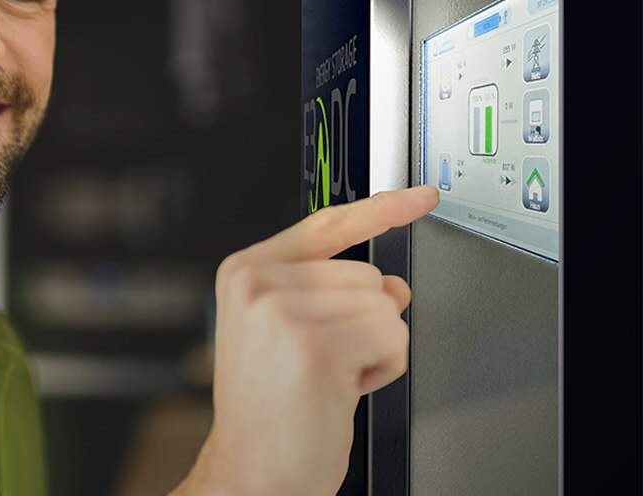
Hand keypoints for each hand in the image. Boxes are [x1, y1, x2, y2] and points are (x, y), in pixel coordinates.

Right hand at [175, 185, 438, 495]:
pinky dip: (381, 371)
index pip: (327, 224)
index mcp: (245, 273)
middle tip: (320, 364)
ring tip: (327, 379)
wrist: (250, 471)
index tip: (420, 197)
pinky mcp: (316, 345)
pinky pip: (391, 339)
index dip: (381, 209)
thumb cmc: (269, 412)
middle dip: (363, 324)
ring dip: (373, 350)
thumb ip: (330, 293)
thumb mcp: (283, 334)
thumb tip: (392, 287)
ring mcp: (283, 311)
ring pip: (384, 307)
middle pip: (367, 274)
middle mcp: (259, 284)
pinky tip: (339, 390)